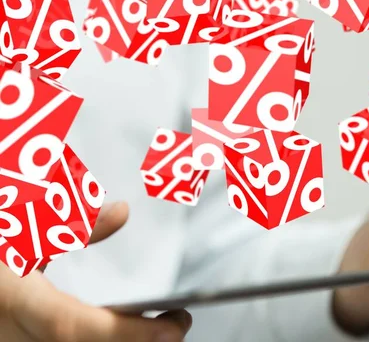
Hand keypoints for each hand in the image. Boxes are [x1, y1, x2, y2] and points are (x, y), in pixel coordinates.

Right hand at [0, 202, 191, 341]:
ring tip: (158, 332)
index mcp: (10, 298)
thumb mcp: (21, 219)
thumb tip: (122, 213)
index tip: (172, 327)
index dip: (126, 334)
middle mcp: (8, 333)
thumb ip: (71, 220)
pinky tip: (122, 334)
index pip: (74, 327)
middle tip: (176, 326)